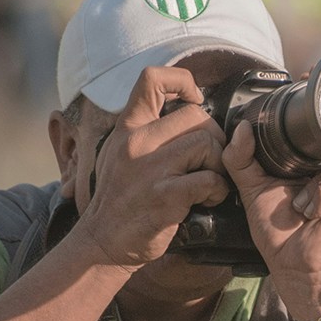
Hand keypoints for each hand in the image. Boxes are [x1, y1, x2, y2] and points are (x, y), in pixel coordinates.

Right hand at [74, 66, 230, 268]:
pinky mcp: (166, 196)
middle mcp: (137, 142)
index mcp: (127, 128)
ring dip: (218, 163)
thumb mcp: (119, 152)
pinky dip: (218, 189)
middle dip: (213, 137)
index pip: (152, 79)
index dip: (182, 82)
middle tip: (208, 160)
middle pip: (196, 114)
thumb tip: (184, 109)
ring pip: (207, 143)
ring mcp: (151, 169)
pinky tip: (208, 199)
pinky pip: (209, 179)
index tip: (194, 101)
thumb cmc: (118, 198)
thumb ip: (145, 130)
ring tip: (209, 181)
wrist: (101, 242)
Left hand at [222, 126, 320, 320]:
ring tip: (307, 209)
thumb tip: (242, 127)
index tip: (284, 169)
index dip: (298, 145)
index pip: (318, 136)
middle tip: (295, 195)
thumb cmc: (281, 236)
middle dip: (305, 168)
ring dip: (315, 187)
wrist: (296, 270)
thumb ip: (241, 157)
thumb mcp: (253, 189)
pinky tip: (320, 214)